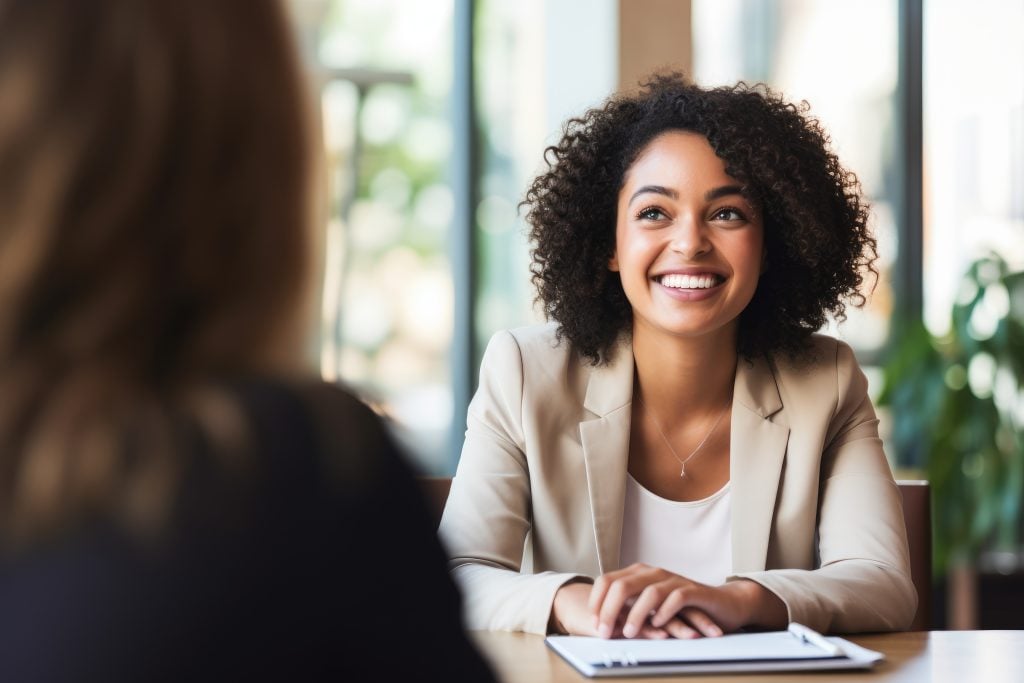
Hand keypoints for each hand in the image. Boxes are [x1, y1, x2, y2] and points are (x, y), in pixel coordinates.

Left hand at [590, 564, 724, 638]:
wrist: (722, 604)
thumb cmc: (681, 609)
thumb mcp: (649, 608)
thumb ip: (628, 610)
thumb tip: (601, 626)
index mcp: (639, 573)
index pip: (607, 580)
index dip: (597, 602)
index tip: (594, 624)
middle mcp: (654, 573)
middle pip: (622, 586)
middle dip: (609, 611)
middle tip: (605, 633)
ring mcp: (673, 580)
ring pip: (648, 592)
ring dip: (636, 615)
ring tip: (629, 633)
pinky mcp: (693, 591)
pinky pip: (676, 598)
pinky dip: (664, 612)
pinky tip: (658, 625)